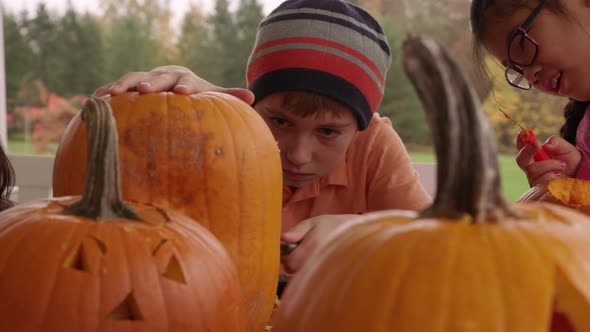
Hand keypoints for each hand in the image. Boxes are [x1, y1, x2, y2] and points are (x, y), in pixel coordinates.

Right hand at [93, 65, 254, 103]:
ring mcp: (144, 79)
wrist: (176, 82)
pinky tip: (92, 103)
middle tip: (144, 90)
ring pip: (131, 79)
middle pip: (156, 78)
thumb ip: (229, 96)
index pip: (186, 81)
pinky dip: (104, 93)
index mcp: (185, 79)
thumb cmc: (197, 94)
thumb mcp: (213, 95)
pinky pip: (114, 89)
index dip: (183, 86)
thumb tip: (253, 96)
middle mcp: (163, 76)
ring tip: (108, 96)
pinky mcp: (128, 87)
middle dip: (150, 82)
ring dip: (120, 86)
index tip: (181, 93)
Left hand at [280, 214, 361, 273]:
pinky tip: (321, 261)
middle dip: (295, 263)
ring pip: (305, 277)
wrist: (358, 232)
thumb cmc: (333, 225)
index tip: (294, 249)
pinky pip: (316, 279)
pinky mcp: (334, 275)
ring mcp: (327, 270)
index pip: (290, 263)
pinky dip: (314, 272)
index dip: (288, 257)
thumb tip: (283, 238)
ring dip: (304, 268)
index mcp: (312, 246)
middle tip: (304, 251)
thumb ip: (297, 230)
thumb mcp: (314, 222)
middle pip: (296, 272)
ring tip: (314, 255)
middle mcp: (319, 261)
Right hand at [516, 134, 580, 185]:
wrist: (578, 177)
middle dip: (527, 150)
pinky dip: (551, 175)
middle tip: (538, 144)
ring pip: (532, 171)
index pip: (521, 146)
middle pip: (520, 160)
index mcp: (533, 154)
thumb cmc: (569, 161)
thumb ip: (556, 143)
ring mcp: (533, 178)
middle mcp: (530, 166)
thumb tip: (546, 145)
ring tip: (562, 165)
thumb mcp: (566, 148)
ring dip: (549, 165)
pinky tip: (559, 175)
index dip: (520, 139)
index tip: (523, 132)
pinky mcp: (538, 189)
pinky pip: (540, 181)